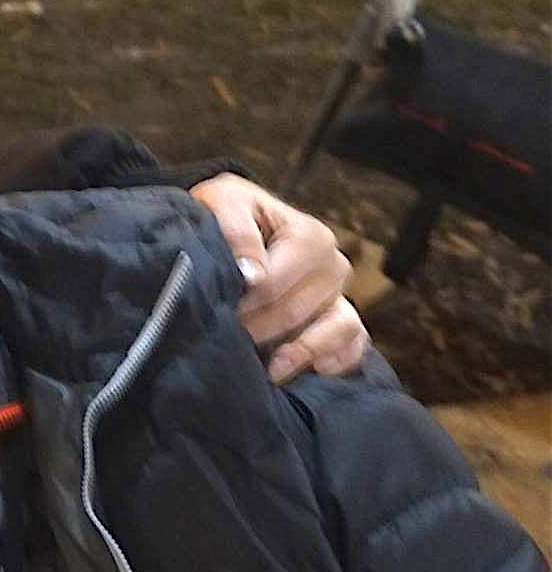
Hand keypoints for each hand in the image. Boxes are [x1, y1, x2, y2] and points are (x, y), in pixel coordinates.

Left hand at [189, 174, 368, 382]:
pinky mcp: (344, 324)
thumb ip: (235, 229)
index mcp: (310, 234)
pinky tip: (308, 369)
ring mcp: (340, 296)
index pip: (274, 281)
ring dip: (295, 351)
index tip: (217, 309)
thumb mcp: (222, 202)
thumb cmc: (229, 215)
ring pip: (331, 330)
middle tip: (225, 336)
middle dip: (256, 328)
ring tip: (266, 366)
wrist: (233, 229)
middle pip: (295, 310)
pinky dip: (334, 360)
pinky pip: (354, 348)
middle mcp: (333, 265)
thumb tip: (253, 273)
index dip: (243, 300)